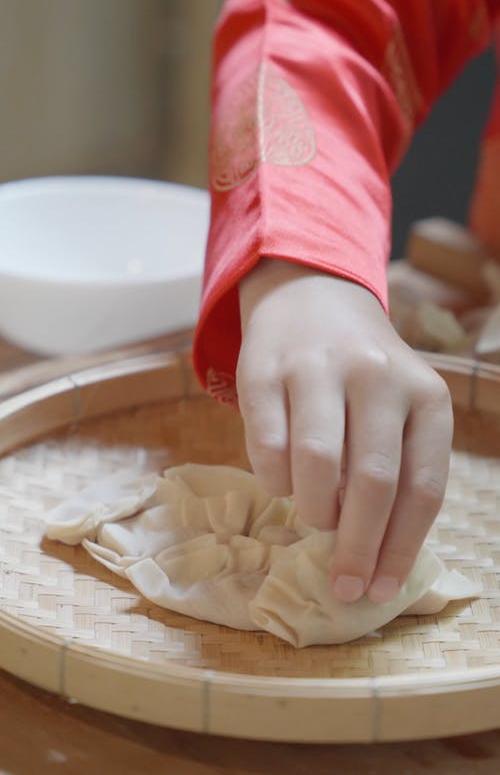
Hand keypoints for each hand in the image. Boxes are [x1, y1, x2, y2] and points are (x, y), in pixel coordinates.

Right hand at [237, 258, 452, 603]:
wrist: (313, 296)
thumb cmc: (364, 375)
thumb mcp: (401, 409)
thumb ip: (396, 469)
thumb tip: (372, 554)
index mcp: (425, 394)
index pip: (422, 487)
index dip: (399, 549)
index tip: (378, 590)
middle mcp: (377, 375)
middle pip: (373, 482)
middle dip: (356, 547)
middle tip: (342, 585)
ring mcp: (318, 367)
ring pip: (317, 464)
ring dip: (313, 511)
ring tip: (314, 517)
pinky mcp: (264, 368)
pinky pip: (267, 444)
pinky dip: (274, 479)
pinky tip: (283, 482)